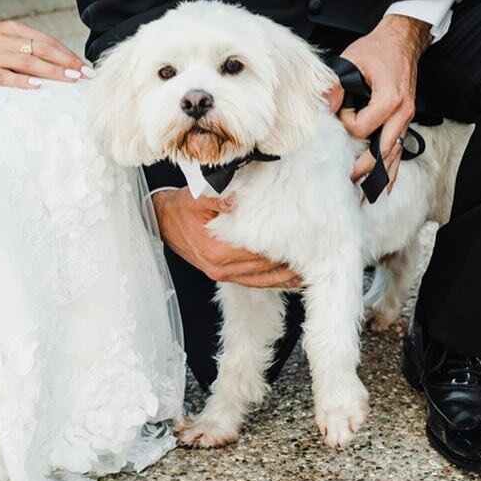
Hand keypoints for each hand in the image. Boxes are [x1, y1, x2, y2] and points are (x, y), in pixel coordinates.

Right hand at [0, 20, 87, 88]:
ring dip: (53, 70)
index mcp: (9, 29)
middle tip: (86, 74)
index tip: (83, 64)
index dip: (67, 52)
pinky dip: (22, 80)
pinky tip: (38, 86)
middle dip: (68, 61)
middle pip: (43, 49)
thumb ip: (17, 43)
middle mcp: (4, 39)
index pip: (45, 40)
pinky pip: (5, 76)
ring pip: (29, 62)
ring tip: (71, 79)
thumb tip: (44, 56)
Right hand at [152, 188, 301, 289]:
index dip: (284, 244)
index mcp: (218, 250)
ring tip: (314, 266)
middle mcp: (223, 267)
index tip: (305, 237)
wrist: (162, 223)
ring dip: (289, 274)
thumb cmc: (181, 208)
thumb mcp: (197, 196)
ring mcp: (224, 275)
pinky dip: (277, 281)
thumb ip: (220, 198)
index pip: (260, 251)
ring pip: (266, 279)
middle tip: (318, 250)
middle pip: (267, 267)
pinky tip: (294, 277)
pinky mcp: (225, 276)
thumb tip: (239, 199)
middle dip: (293, 258)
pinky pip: (257, 283)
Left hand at [338, 15, 432, 193]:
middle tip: (346, 185)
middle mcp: (402, 112)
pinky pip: (400, 149)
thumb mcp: (352, 60)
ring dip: (378, 176)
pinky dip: (393, 169)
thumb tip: (325, 106)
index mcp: (390, 99)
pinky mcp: (406, 119)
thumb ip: (337, 84)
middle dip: (363, 170)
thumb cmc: (377, 49)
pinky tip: (387, 186)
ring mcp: (407, 118)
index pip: (362, 128)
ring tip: (364, 195)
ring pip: (393, 155)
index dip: (345, 122)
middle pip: (381, 151)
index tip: (340, 108)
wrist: (402, 40)